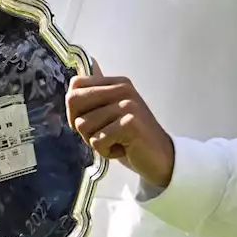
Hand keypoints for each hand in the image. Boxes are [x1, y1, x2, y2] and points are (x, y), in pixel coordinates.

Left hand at [66, 63, 174, 188]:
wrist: (162, 159)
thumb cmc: (131, 138)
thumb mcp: (111, 113)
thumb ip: (96, 96)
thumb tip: (78, 77)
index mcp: (117, 83)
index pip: (76, 84)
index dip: (74, 108)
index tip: (91, 121)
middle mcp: (123, 89)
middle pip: (74, 101)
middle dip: (81, 125)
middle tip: (103, 134)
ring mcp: (128, 105)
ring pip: (83, 124)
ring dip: (96, 141)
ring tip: (117, 141)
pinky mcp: (130, 124)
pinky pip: (97, 141)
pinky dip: (106, 151)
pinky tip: (124, 148)